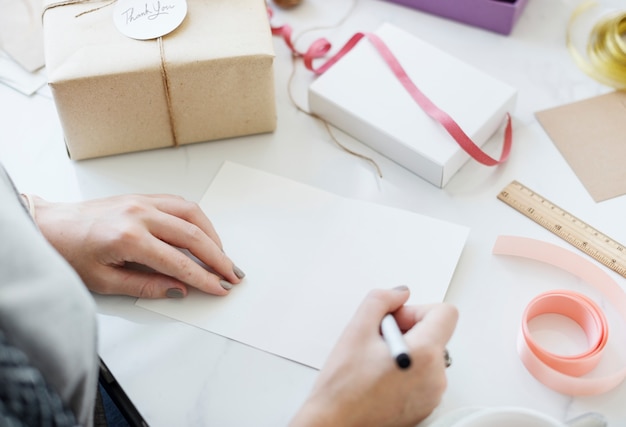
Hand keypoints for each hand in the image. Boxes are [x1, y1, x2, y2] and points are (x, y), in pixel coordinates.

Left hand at [30, 194, 243, 297]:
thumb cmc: (69, 252)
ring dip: (212, 235)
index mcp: (128, 238)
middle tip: (232, 274)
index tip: (219, 288)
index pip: (178, 262)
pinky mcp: (142, 197)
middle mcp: (139, 215)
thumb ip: (145, 286)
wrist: (49, 226)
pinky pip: (179, 203)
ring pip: (191, 214)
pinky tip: (203, 233)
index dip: (203, 278)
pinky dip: (197, 219)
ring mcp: (142, 201)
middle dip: (217, 257)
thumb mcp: (104, 281)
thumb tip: (178, 289)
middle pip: (193, 235)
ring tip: (222, 255)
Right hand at [291, 286, 457, 426]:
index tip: (396, 319)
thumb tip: (400, 294)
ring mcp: (432, 395)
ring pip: (428, 355)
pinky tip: (381, 377)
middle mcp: (435, 377)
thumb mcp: (356, 329)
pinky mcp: (425, 407)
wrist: (335, 424)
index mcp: (424, 354)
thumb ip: (381, 300)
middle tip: (378, 341)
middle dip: (408, 330)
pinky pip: (424, 376)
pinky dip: (407, 370)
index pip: (445, 313)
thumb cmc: (342, 387)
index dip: (417, 310)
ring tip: (376, 362)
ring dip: (407, 350)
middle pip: (435, 334)